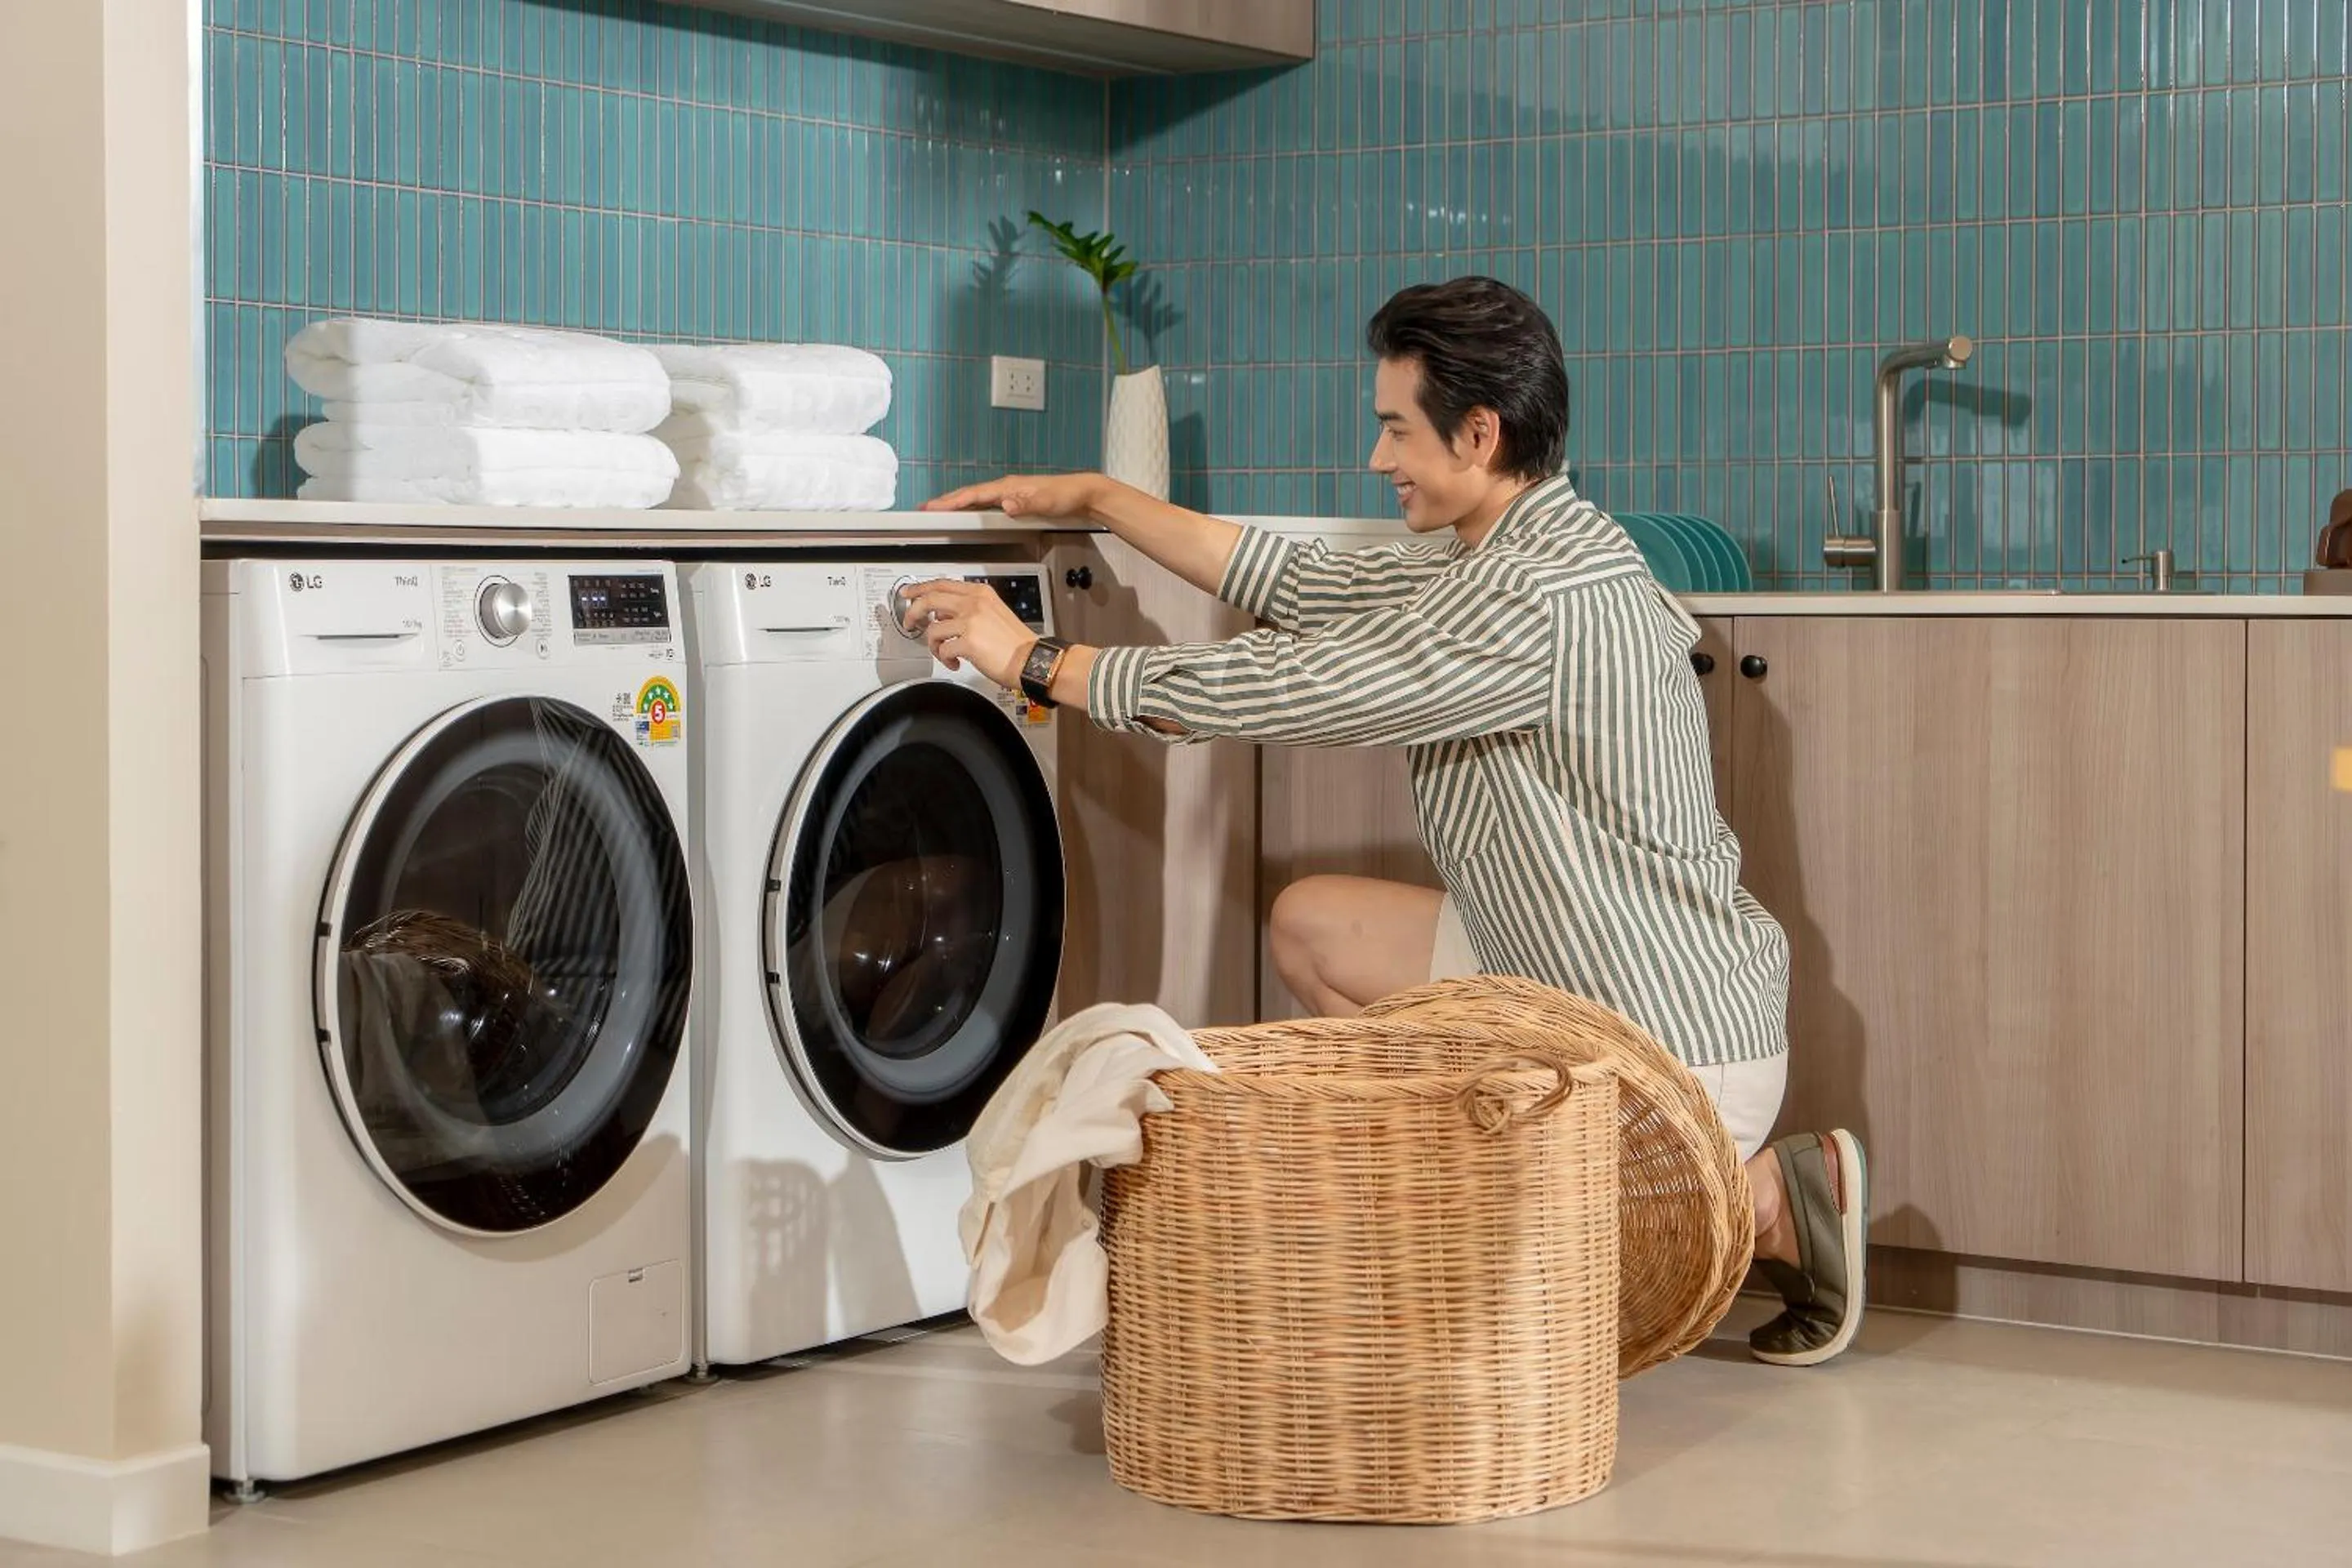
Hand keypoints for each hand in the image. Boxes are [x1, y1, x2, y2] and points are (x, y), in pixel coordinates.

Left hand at [901, 579, 1034, 690]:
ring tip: (944, 653)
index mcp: (980, 594)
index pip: (942, 585)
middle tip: (909, 622)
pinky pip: (942, 649)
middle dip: (913, 612)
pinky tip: (954, 662)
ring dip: (933, 645)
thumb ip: (969, 609)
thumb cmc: (1015, 643)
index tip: (909, 594)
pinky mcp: (968, 642)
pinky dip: (944, 659)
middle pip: (929, 599)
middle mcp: (974, 603)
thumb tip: (944, 615)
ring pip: (932, 629)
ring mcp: (970, 622)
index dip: (920, 589)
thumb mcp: (994, 613)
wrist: (1031, 660)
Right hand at [922, 472, 1108, 519]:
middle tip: (924, 509)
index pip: (973, 495)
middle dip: (946, 501)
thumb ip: (1026, 505)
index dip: (951, 502)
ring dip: (956, 504)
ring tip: (939, 511)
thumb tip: (1006, 505)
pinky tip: (968, 513)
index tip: (932, 507)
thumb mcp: (1047, 502)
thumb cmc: (1067, 496)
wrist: (1083, 493)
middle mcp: (1006, 488)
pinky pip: (985, 503)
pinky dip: (971, 507)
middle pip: (968, 495)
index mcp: (1008, 487)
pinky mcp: (1015, 500)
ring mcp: (1009, 493)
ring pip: (975, 498)